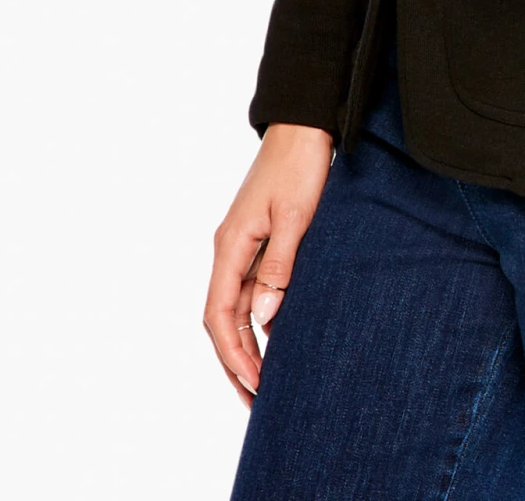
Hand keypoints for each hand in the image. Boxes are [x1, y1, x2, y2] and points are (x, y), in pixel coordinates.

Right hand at [204, 123, 332, 405]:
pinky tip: (279, 338)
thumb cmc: (300, 165)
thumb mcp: (297, 217)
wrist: (305, 124)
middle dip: (235, 361)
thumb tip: (266, 318)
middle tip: (256, 401)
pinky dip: (262, 318)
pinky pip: (255, 288)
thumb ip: (281, 267)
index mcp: (231, 245)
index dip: (233, 354)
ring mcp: (245, 245)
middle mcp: (231, 249)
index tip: (254, 384)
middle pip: (223, 318)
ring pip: (238, 307)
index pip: (219, 314)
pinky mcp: (262, 240)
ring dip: (249, 344)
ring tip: (266, 382)